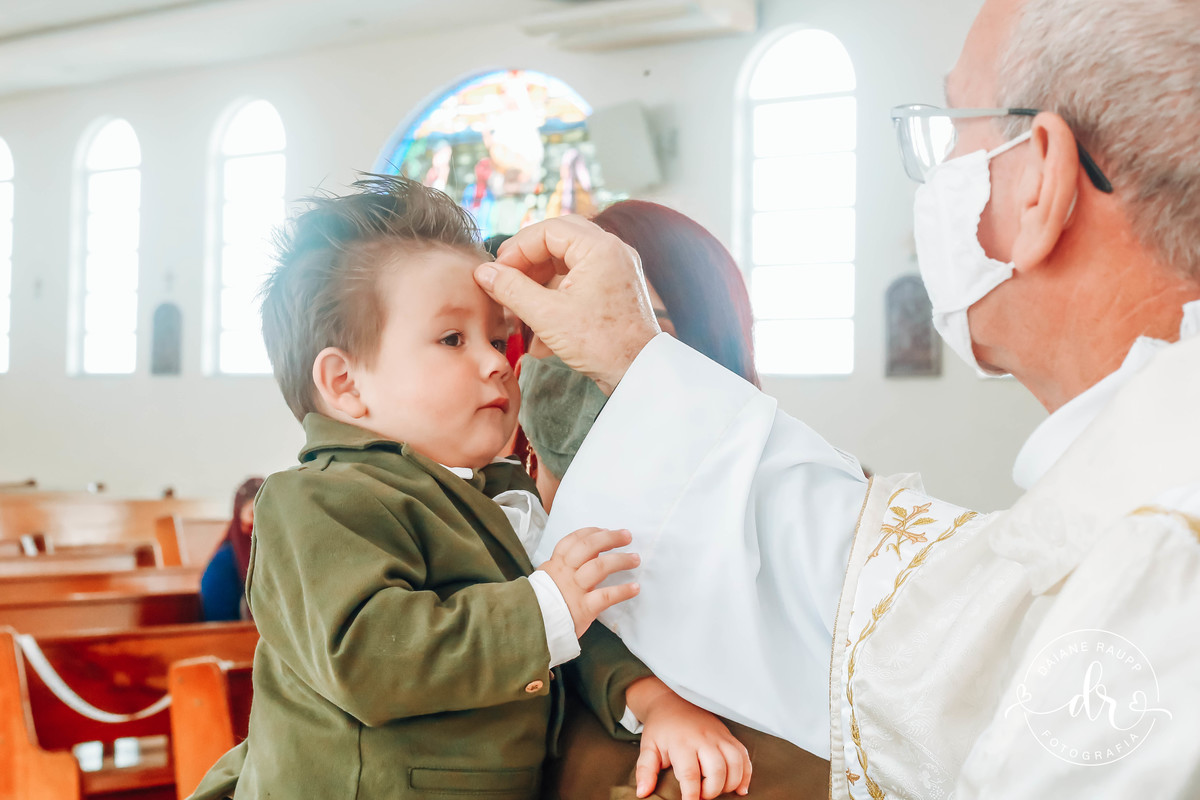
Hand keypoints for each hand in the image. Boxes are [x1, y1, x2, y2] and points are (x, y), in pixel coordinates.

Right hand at [473, 216, 660, 394]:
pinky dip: (556, 295)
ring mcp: (615, 269)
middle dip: (527, 260)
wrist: (639, 372)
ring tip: (517, 305)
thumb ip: (511, 289)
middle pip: (558, 239)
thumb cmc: (601, 344)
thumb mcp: (547, 316)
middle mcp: (612, 251)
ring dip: (539, 280)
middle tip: (505, 276)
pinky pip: (579, 280)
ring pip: (567, 261)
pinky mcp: (614, 289)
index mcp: (600, 248)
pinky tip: (537, 325)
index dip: (517, 249)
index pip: (548, 230)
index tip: (498, 271)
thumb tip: (484, 273)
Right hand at [537, 527, 640, 637]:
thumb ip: (563, 567)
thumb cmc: (541, 603)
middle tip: (627, 536)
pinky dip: (622, 591)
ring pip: (599, 567)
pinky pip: (606, 596)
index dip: (591, 532)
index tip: (605, 530)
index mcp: (556, 564)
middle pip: (588, 547)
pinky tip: (635, 588)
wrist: (530, 627)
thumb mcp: (546, 579)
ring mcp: (574, 590)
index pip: (573, 540)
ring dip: (620, 560)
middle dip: (610, 538)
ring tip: (635, 559)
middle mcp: (565, 573)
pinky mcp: (583, 608)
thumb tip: (586, 555)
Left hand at [627, 678, 751, 799]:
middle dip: (711, 791)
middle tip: (701, 796)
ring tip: (717, 790)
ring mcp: (719, 736)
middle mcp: (703, 738)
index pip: (690, 775)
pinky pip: (744, 756)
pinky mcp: (729, 736)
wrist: (672, 702)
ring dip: (730, 784)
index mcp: (681, 743)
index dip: (691, 796)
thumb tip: (643, 793)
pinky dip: (746, 775)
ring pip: (735, 764)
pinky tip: (739, 788)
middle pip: (717, 770)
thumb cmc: (660, 729)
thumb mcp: (648, 748)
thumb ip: (645, 771)